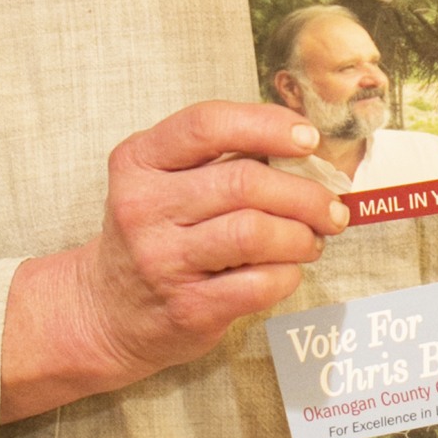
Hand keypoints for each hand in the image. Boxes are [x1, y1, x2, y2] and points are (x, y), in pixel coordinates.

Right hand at [1, 101, 346, 419]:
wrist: (106, 312)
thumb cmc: (155, 235)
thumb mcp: (164, 183)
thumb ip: (220, 160)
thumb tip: (305, 152)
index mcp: (138, 161)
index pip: (207, 124)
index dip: (267, 125)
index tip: (308, 139)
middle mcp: (143, 207)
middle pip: (244, 182)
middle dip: (304, 193)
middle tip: (331, 207)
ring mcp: (162, 260)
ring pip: (254, 233)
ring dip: (300, 235)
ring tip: (312, 240)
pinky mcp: (187, 308)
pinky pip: (258, 284)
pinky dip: (287, 274)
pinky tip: (288, 270)